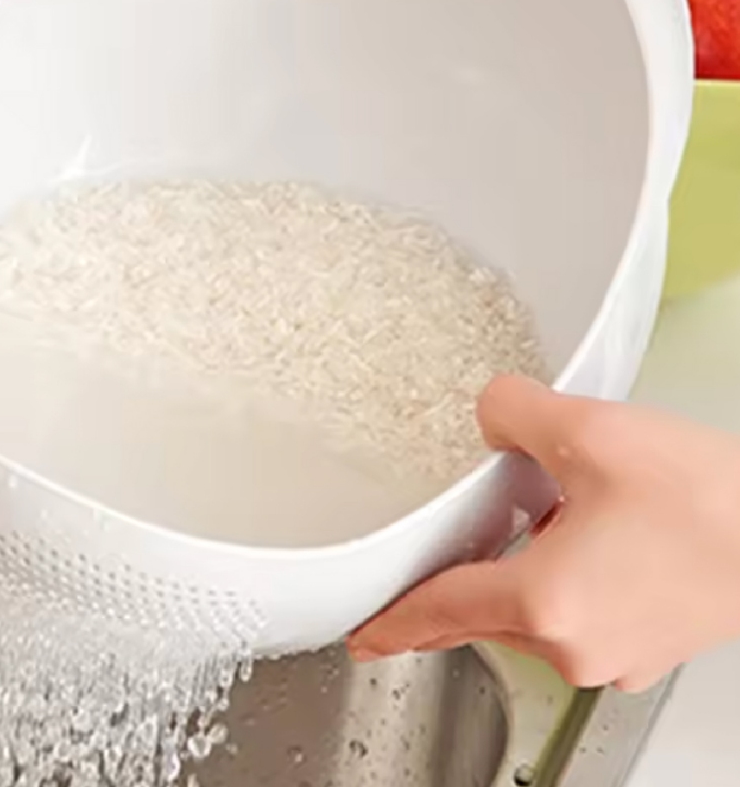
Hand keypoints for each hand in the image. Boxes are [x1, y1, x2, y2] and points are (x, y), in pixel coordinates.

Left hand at [347, 375, 739, 691]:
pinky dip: (559, 583)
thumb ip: (514, 412)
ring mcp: (615, 655)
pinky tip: (577, 536)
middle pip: (484, 610)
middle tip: (439, 552)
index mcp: (547, 602)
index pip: (441, 611)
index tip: (363, 635)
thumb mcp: (591, 430)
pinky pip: (576, 618)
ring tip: (526, 522)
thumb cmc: (711, 500)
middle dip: (461, 577)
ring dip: (516, 572)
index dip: (394, 621)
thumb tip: (491, 413)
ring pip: (532, 614)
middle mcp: (575, 646)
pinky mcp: (646, 648)